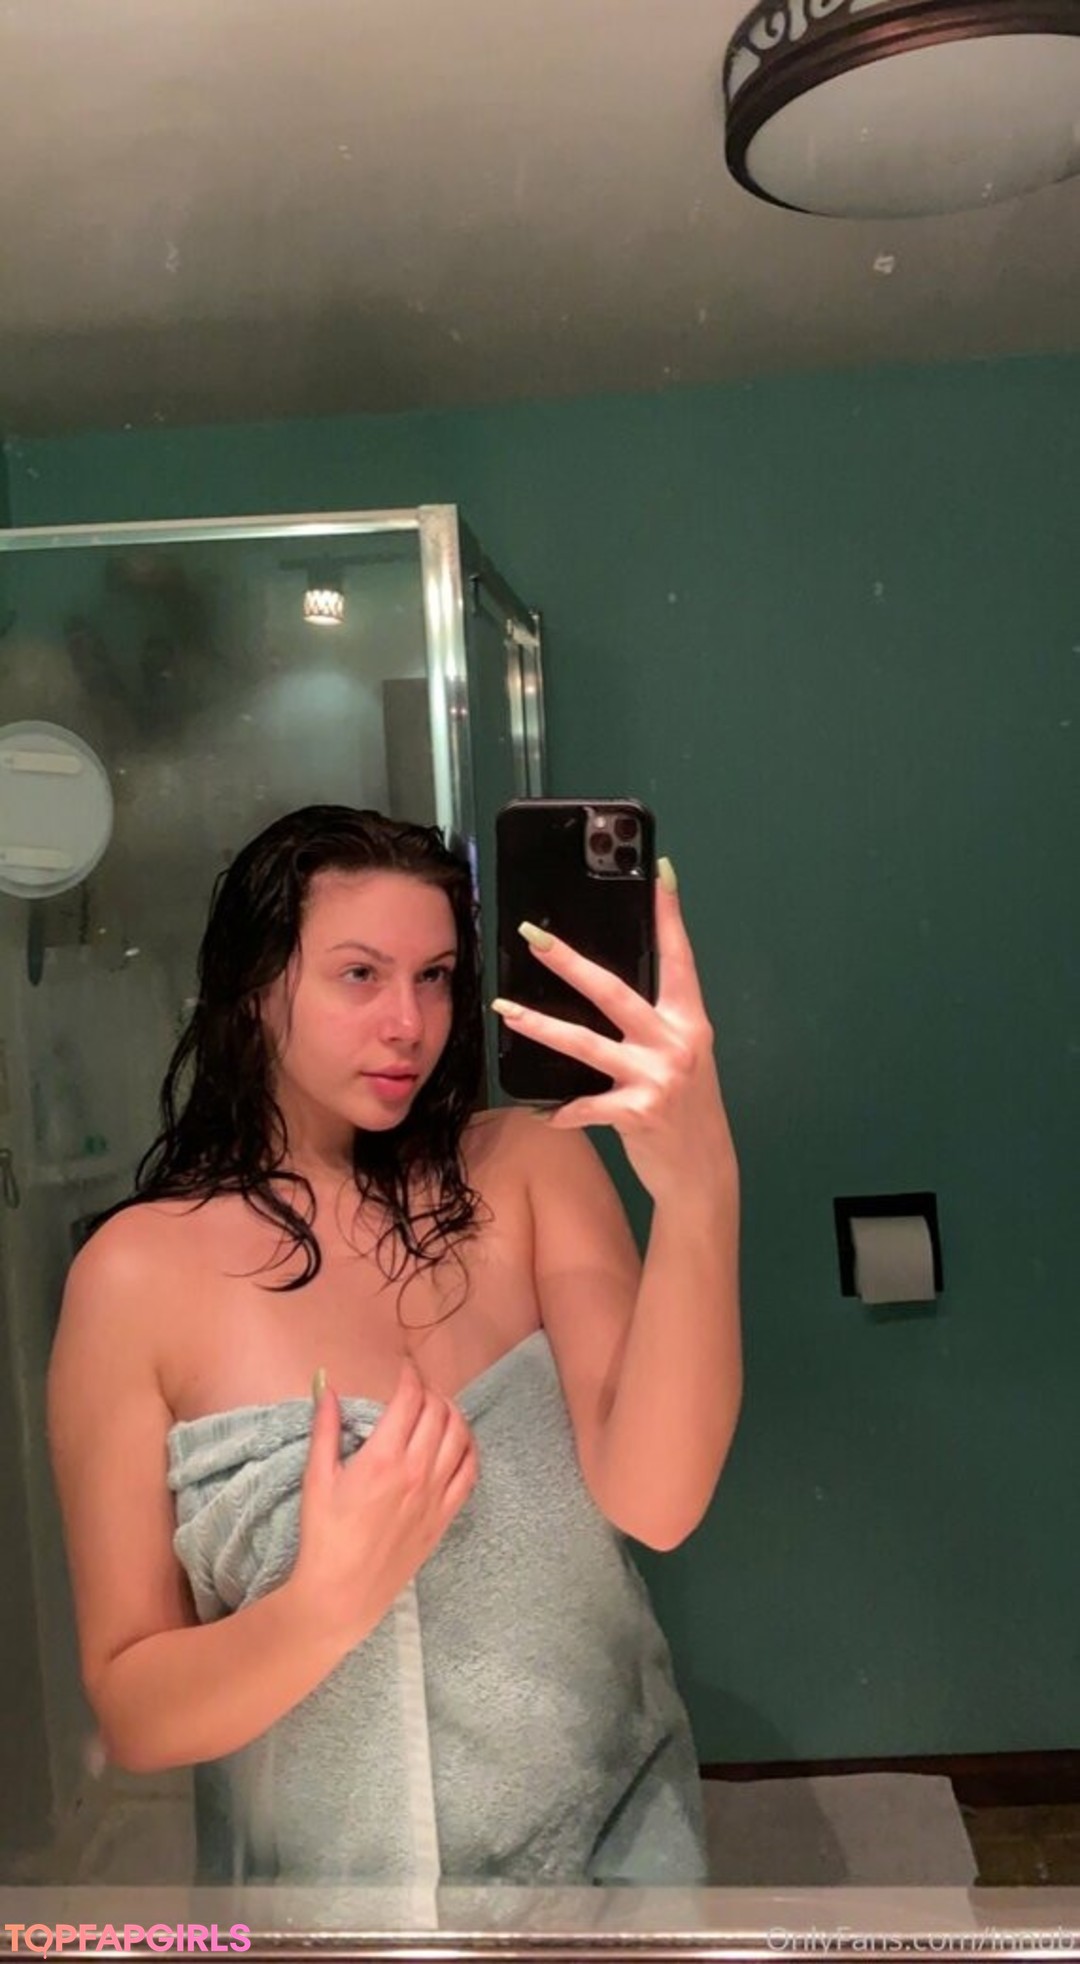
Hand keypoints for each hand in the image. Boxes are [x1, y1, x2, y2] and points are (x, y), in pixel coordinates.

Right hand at [291, 1359, 477, 1645]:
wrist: (342, 1592)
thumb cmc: (324, 1535)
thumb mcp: (316, 1478)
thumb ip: (325, 1428)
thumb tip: (327, 1388)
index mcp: (383, 1457)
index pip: (409, 1399)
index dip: (409, 1376)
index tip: (403, 1369)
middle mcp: (416, 1471)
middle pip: (438, 1412)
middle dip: (429, 1391)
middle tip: (417, 1389)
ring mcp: (436, 1494)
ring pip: (460, 1436)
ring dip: (452, 1413)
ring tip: (439, 1408)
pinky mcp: (445, 1516)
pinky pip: (471, 1472)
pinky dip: (470, 1447)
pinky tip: (460, 1441)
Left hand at [490, 861, 735, 1206]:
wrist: (703, 1171)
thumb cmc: (686, 1110)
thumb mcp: (683, 1057)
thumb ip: (655, 1025)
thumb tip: (605, 990)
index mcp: (689, 1022)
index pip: (679, 958)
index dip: (670, 915)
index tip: (660, 873)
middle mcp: (676, 1042)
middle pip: (613, 991)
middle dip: (568, 961)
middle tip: (534, 937)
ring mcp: (658, 1077)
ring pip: (585, 1043)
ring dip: (539, 1025)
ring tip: (504, 1010)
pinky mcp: (638, 1112)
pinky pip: (586, 1106)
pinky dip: (562, 1111)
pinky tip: (545, 1114)